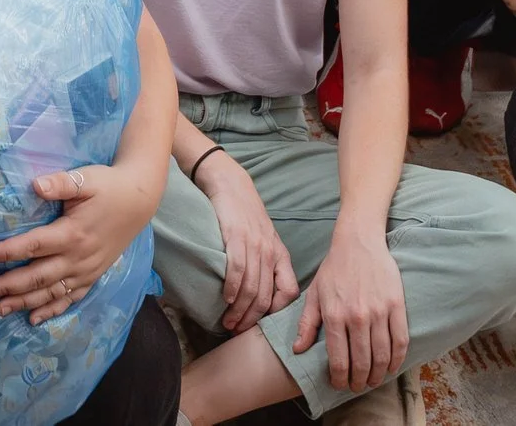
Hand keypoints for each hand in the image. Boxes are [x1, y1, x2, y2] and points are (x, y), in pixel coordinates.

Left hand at [0, 164, 159, 323]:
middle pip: (38, 276)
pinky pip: (70, 299)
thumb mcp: (86, 179)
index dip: (7, 251)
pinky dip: (52, 310)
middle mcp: (78, 258)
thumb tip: (34, 185)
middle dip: (8, 285)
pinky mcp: (93, 276)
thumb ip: (60, 183)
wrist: (139, 201)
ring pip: (51, 292)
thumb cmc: (108, 186)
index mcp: (73, 233)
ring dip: (24, 302)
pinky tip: (33, 319)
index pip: (33, 245)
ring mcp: (86, 271)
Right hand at [196, 152, 297, 332]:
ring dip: (239, 311)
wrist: (230, 184)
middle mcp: (270, 252)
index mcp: (280, 255)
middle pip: (267, 296)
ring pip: (251, 288)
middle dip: (253, 319)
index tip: (262, 324)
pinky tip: (226, 300)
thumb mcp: (263, 239)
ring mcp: (254, 245)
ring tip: (228, 323)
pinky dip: (232, 289)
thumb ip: (265, 264)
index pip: (289, 292)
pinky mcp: (236, 237)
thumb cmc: (245, 215)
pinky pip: (237, 270)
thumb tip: (259, 296)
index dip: (278, 312)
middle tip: (238, 331)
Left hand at [294, 230, 408, 395]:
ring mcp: (379, 311)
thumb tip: (298, 350)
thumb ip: (306, 323)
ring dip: (378, 374)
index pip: (338, 360)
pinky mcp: (397, 305)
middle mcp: (357, 316)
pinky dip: (398, 359)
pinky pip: (401, 341)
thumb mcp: (314, 294)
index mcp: (334, 315)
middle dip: (359, 381)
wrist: (358, 242)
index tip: (339, 384)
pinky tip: (392, 366)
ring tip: (372, 380)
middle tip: (357, 386)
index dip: (339, 378)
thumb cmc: (333, 269)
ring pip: (382, 356)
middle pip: (361, 362)